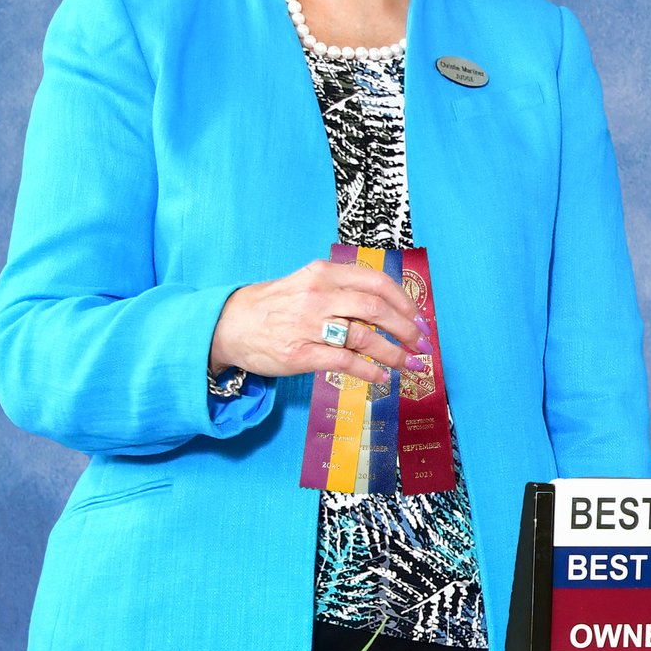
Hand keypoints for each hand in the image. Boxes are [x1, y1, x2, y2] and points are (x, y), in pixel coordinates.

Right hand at [209, 258, 425, 386]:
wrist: (229, 324)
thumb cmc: (275, 305)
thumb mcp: (308, 283)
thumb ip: (344, 289)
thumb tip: (389, 307)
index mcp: (324, 274)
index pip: (377, 283)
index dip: (405, 303)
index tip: (420, 319)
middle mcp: (319, 296)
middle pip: (377, 309)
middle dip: (406, 329)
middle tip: (421, 345)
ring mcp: (309, 325)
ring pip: (365, 337)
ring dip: (394, 353)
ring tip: (409, 364)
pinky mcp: (300, 354)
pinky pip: (345, 362)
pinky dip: (370, 370)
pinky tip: (381, 376)